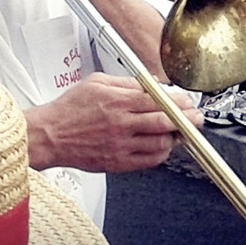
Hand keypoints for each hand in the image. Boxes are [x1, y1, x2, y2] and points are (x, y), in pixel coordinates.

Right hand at [25, 73, 203, 171]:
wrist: (49, 135)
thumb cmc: (69, 109)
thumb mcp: (97, 82)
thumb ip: (128, 82)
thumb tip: (152, 83)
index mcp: (117, 101)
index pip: (159, 100)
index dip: (179, 102)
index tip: (188, 102)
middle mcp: (121, 123)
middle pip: (165, 122)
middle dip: (187, 120)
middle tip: (196, 119)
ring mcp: (120, 145)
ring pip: (160, 143)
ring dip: (174, 138)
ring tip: (179, 132)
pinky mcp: (116, 162)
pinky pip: (147, 161)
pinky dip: (160, 154)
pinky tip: (161, 147)